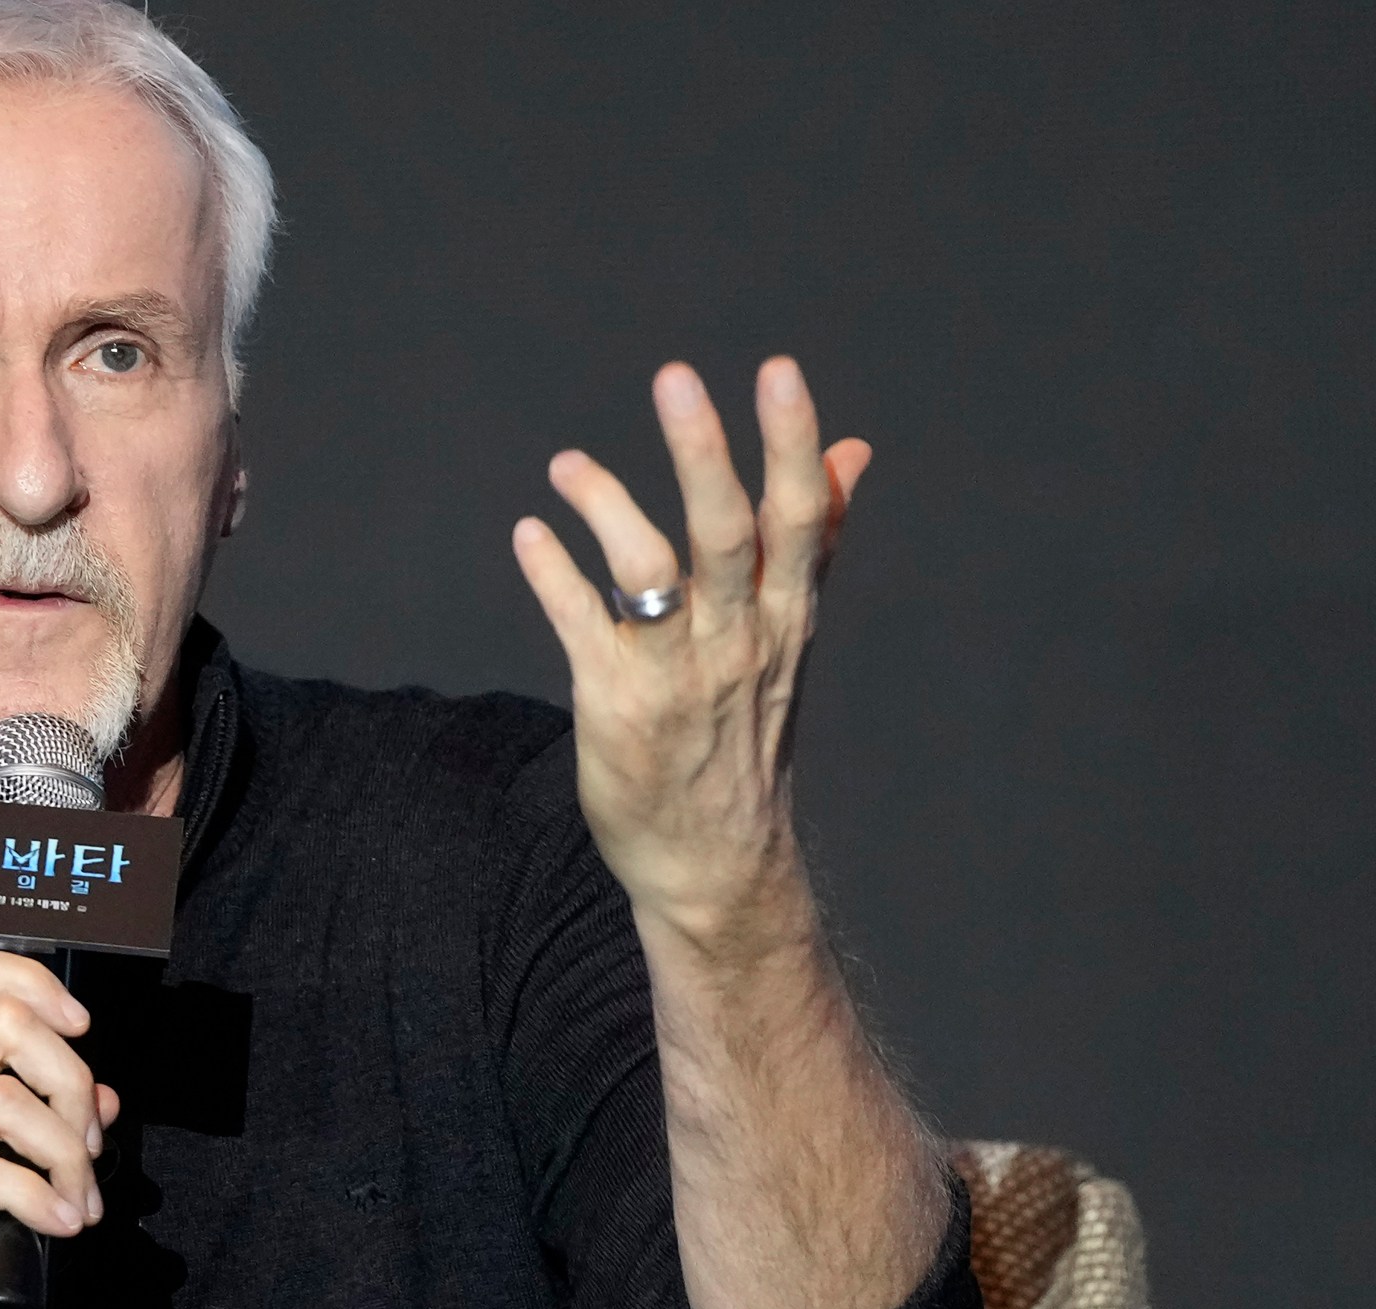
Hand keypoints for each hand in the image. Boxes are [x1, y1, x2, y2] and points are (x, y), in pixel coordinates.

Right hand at [0, 944, 118, 1308]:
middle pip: (5, 1023)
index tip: (80, 1030)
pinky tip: (60, 1224)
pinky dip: (38, 1198)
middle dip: (71, 1082)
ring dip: (65, 1153)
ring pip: (5, 1098)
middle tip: (91, 1148)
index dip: (31, 983)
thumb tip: (104, 1098)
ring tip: (80, 1202)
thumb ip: (27, 1127)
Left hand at [511, 357, 870, 955]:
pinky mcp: (616, 707)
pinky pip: (580, 626)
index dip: (792, 443)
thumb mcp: (792, 635)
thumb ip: (815, 538)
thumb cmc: (746, 732)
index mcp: (785, 616)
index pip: (801, 518)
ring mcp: (676, 676)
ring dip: (606, 507)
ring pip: (648, 573)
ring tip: (566, 464)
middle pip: (725, 534)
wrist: (714, 864)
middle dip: (703, 453)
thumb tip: (852, 450)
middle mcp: (738, 640)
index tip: (779, 371)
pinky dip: (552, 575)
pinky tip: (530, 535)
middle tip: (675, 377)